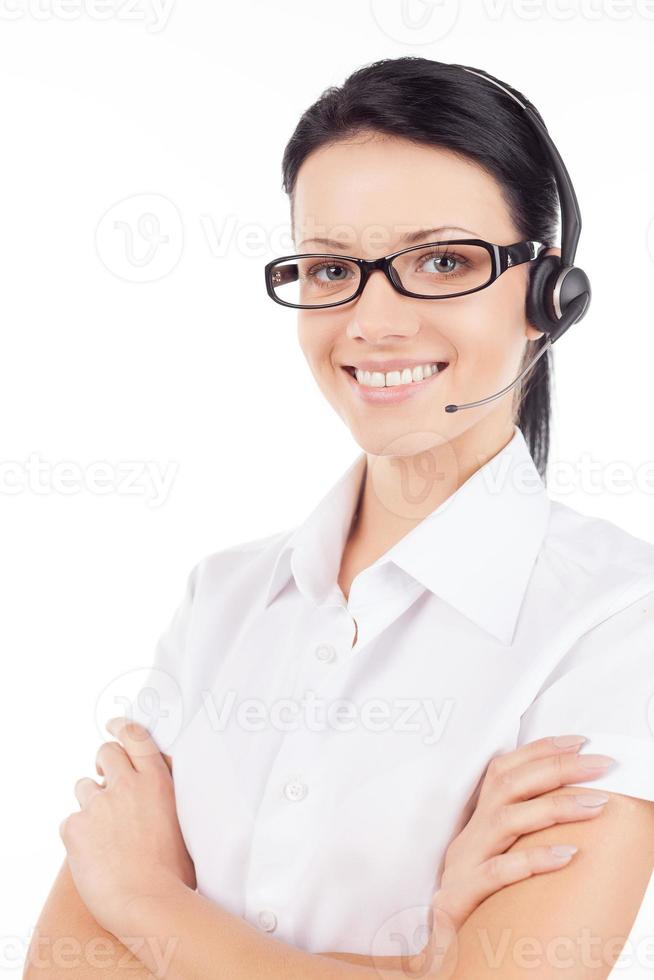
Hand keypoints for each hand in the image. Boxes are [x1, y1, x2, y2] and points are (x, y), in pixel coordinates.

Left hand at [59, 718, 195, 939]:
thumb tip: (162, 795)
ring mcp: (98, 805)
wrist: (148, 903)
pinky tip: (92, 855)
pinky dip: (78, 834)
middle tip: (108, 782)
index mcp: (157, 782)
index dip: (122, 727)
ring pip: (84, 786)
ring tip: (103, 831)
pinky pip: (70, 822)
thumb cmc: (175, 875)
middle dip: (105, 764)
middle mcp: (126, 786)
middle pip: (105, 752)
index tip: (114, 726)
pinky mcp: (75, 828)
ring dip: (91, 802)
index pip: (136, 737)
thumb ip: (168, 801)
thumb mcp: (185, 825)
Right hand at [414, 734, 612, 974]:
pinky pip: (499, 872)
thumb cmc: (478, 906)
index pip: (503, 770)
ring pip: (507, 819)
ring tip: (597, 804)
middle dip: (558, 768)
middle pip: (508, 785)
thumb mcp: (499, 861)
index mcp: (476, 822)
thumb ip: (524, 836)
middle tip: (603, 765)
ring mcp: (463, 863)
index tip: (580, 741)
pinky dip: (535, 860)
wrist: (441, 956)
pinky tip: (569, 855)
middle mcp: (468, 835)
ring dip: (555, 806)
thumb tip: (575, 809)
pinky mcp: (461, 895)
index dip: (540, 750)